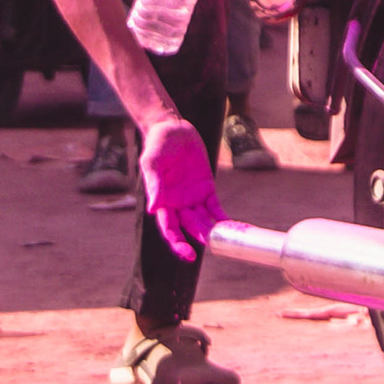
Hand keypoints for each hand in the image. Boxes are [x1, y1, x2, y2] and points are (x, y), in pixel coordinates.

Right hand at [138, 115, 225, 260]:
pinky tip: (232, 226)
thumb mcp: (151, 162)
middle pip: (188, 228)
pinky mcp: (206, 188)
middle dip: (199, 239)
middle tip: (211, 247)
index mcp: (162, 202)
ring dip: (213, 230)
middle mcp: (177, 204)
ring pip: (203, 220)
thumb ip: (154, 185)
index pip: (169, 228)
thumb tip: (153, 209)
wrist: (172, 128)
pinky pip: (215, 207)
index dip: (178, 243)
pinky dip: (222, 217)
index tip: (189, 255)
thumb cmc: (156, 145)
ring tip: (226, 240)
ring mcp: (192, 197)